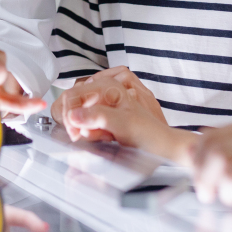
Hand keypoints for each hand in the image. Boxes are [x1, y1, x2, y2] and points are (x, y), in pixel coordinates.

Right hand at [52, 67, 167, 135]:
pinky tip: (106, 137)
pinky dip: (93, 134)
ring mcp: (105, 105)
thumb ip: (97, 117)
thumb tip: (73, 116)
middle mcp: (105, 92)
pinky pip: (88, 125)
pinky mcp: (105, 117)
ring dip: (88, 130)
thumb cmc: (149, 132)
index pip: (73, 94)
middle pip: (74, 104)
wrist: (162, 146)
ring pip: (80, 117)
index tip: (73, 131)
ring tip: (105, 136)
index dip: (69, 113)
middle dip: (78, 123)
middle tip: (86, 136)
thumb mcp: (122, 123)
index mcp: (109, 86)